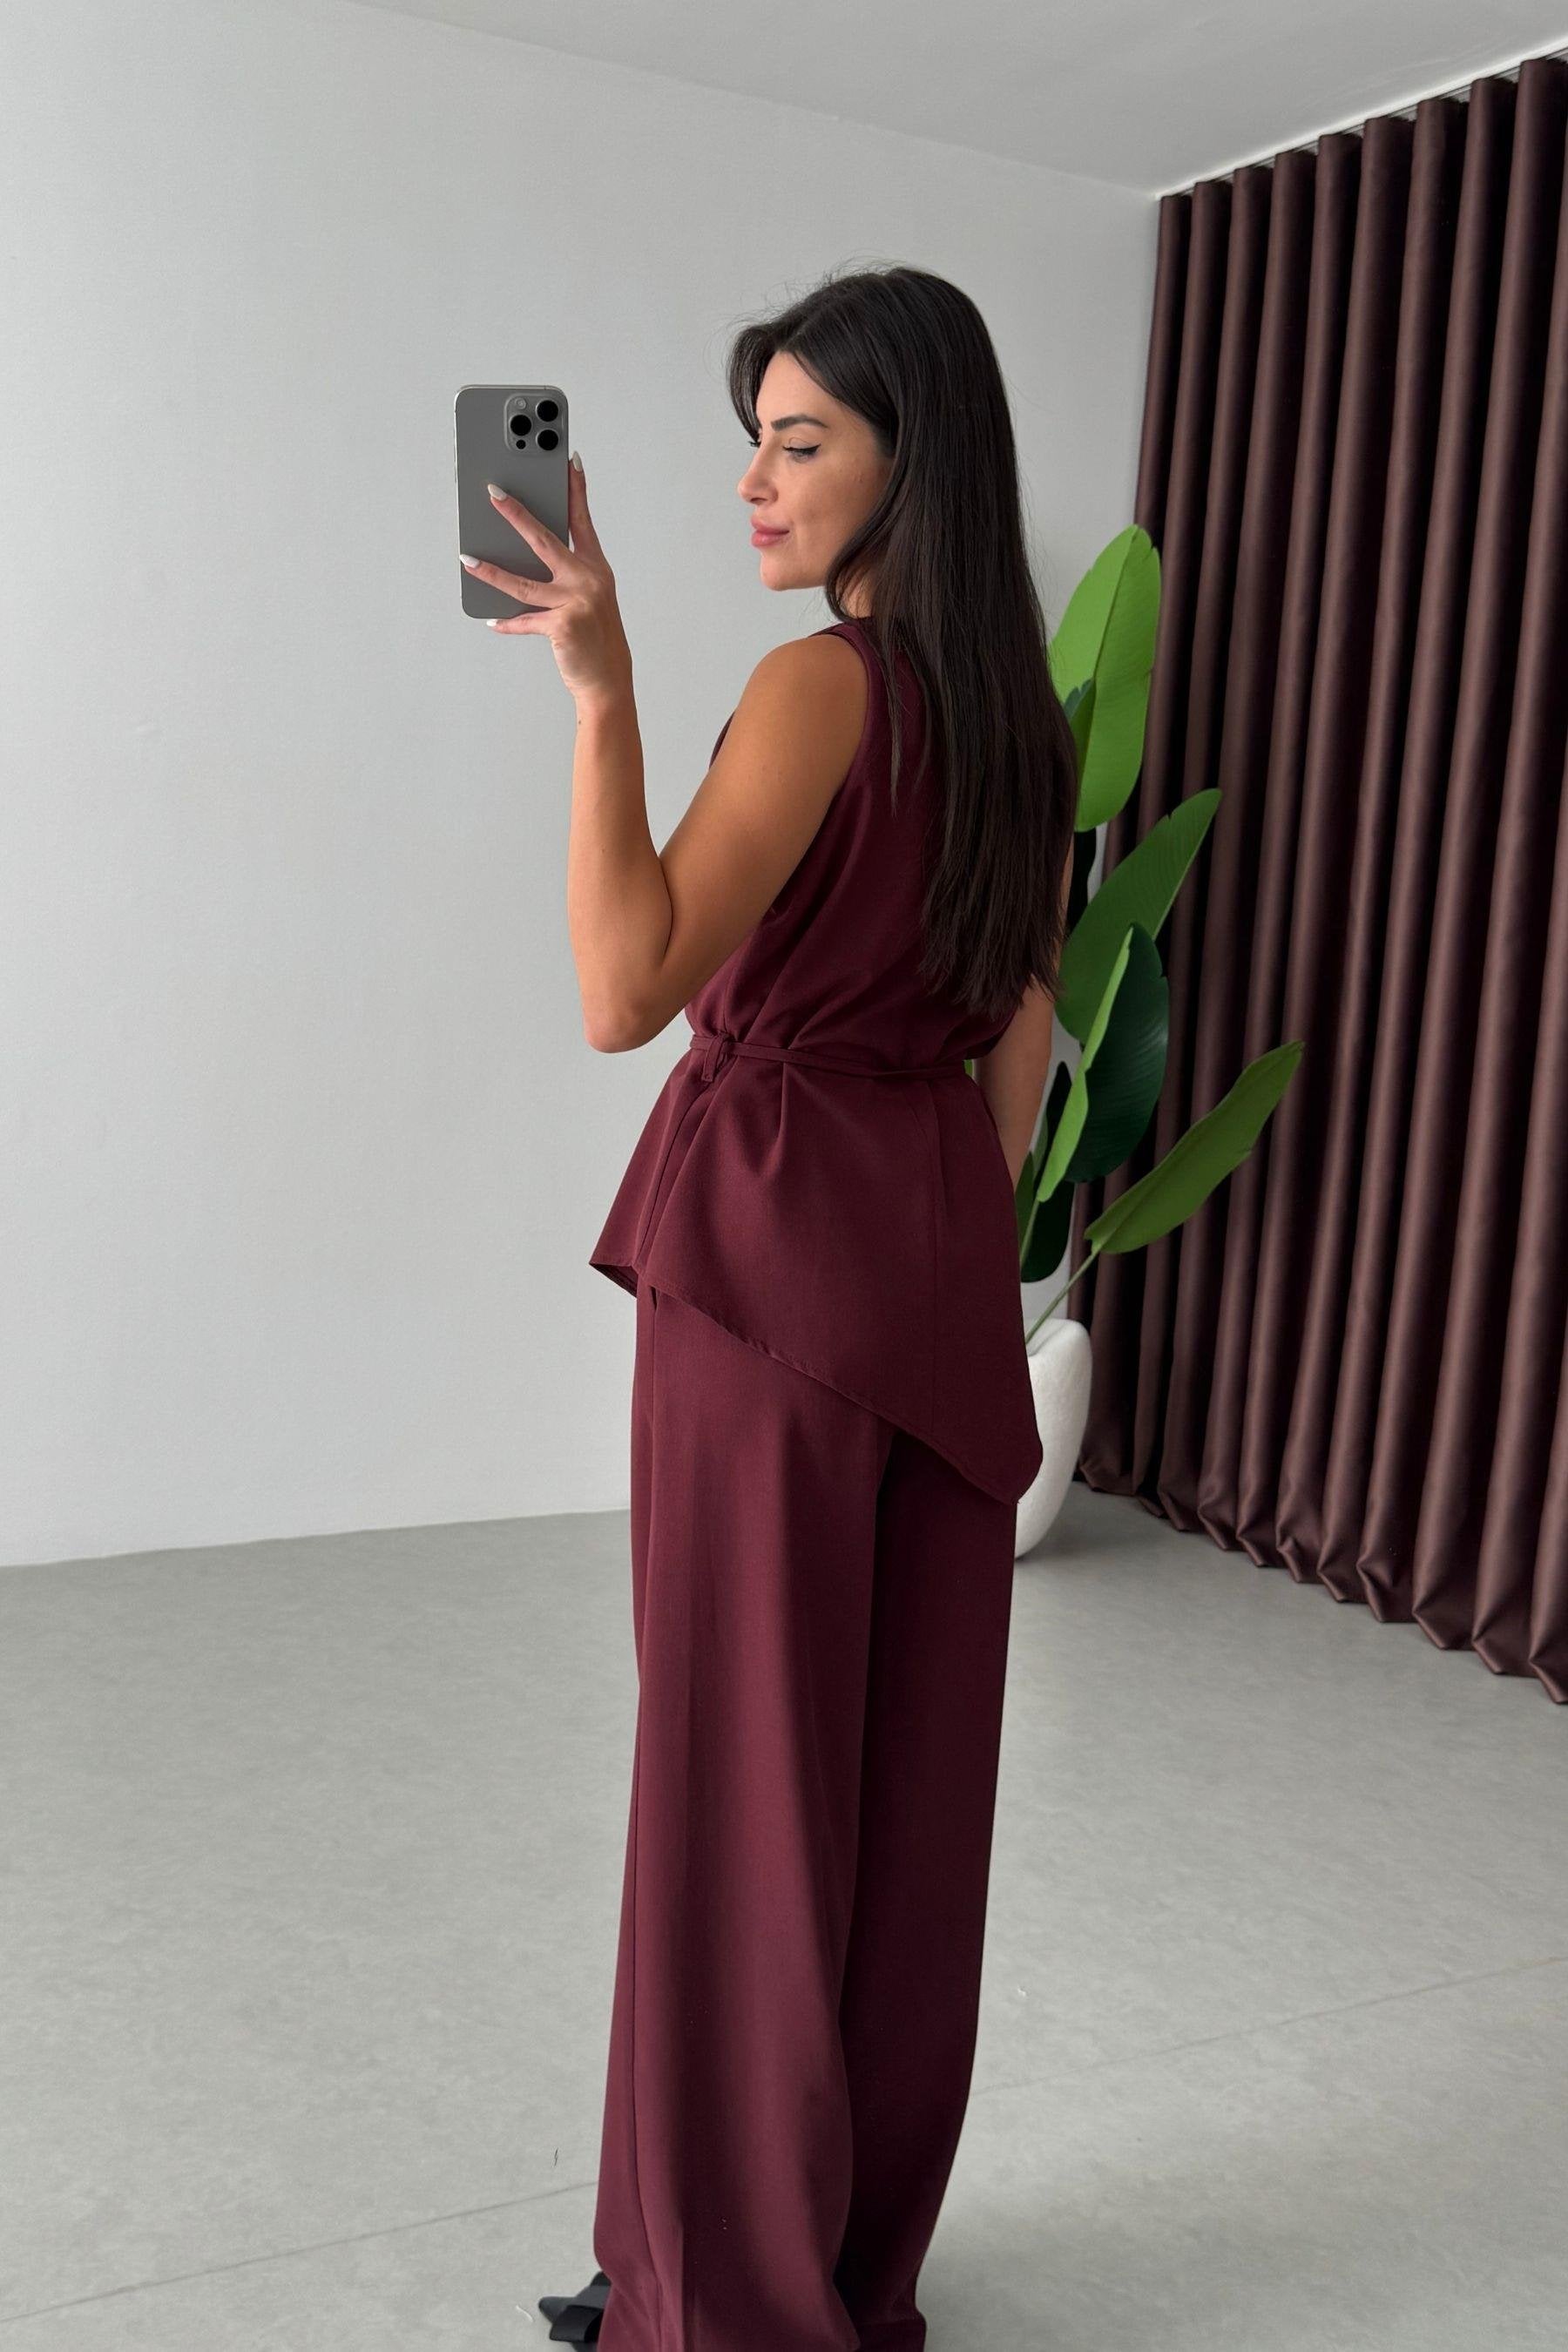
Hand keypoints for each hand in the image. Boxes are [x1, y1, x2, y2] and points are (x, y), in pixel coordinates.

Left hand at [461, 456, 631, 704]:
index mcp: (595, 567)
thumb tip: (519, 558)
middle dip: (516, 514)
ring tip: (466, 558)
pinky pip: (524, 620)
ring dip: (490, 571)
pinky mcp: (563, 626)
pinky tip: (492, 620)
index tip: (568, 461)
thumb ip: (562, 575)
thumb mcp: (588, 599)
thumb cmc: (595, 637)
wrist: (607, 680)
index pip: (582, 520)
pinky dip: (507, 623)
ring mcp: (576, 602)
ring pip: (523, 582)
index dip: (576, 489)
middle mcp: (588, 579)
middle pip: (544, 539)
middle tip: (493, 493)